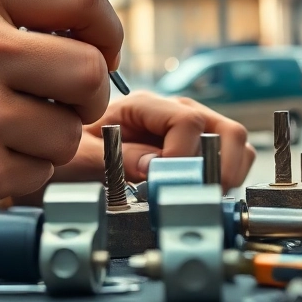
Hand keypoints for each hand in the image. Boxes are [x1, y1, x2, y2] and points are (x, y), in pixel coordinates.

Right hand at [0, 0, 121, 231]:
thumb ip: (17, 12)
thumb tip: (99, 39)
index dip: (106, 28)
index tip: (99, 51)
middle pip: (90, 68)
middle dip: (87, 96)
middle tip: (62, 104)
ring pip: (70, 130)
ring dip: (50, 140)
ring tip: (5, 132)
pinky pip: (41, 172)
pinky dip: (23, 173)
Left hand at [46, 91, 254, 191]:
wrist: (67, 163)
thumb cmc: (72, 156)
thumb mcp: (82, 157)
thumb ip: (116, 160)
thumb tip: (155, 167)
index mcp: (143, 105)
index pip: (187, 121)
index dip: (182, 158)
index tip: (163, 184)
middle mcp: (173, 110)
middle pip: (225, 128)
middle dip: (219, 168)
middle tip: (195, 195)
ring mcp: (191, 126)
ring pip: (235, 141)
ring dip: (227, 173)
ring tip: (199, 195)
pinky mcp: (198, 145)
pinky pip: (232, 155)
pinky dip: (228, 176)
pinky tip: (202, 192)